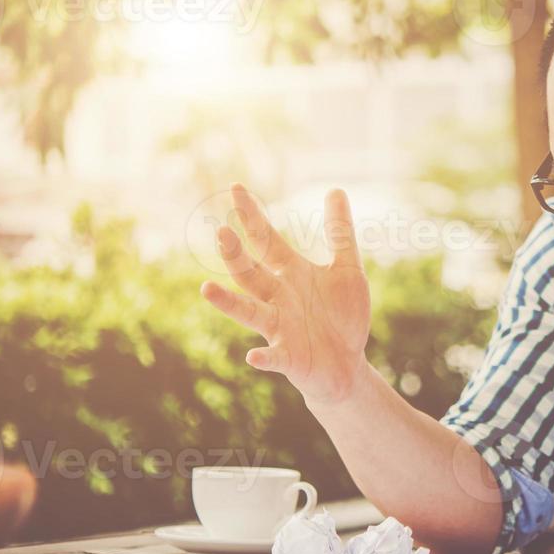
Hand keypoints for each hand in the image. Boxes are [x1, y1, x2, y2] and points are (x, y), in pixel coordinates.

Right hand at [200, 184, 370, 409]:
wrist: (347, 364)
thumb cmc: (342, 316)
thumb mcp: (347, 269)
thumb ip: (340, 233)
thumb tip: (335, 189)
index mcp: (291, 273)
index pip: (265, 240)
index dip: (253, 216)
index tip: (237, 188)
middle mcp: (277, 297)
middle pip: (250, 273)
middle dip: (235, 255)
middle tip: (222, 233)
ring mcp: (279, 327)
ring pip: (249, 311)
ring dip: (228, 303)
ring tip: (207, 289)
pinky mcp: (288, 356)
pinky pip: (273, 357)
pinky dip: (263, 357)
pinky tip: (253, 356)